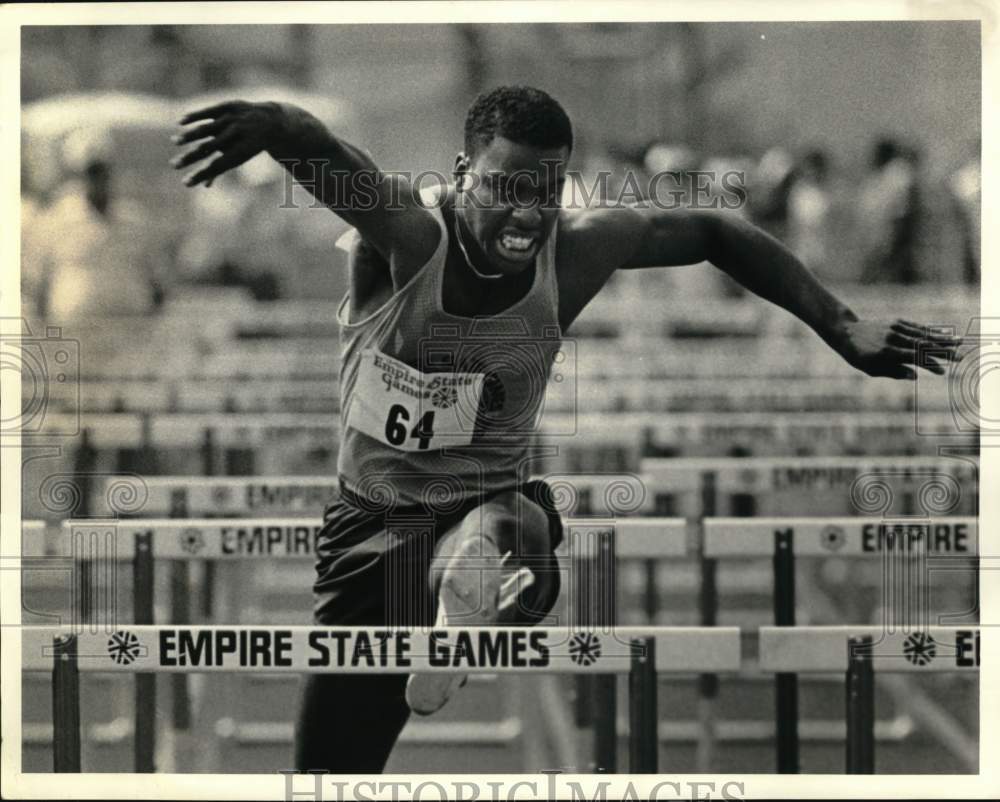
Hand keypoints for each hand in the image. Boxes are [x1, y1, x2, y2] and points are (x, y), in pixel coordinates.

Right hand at [171, 100, 286, 187]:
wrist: (270, 121)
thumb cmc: (249, 144)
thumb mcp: (240, 156)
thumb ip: (221, 167)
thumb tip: (205, 185)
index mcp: (242, 152)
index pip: (217, 166)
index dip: (201, 175)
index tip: (186, 182)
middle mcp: (238, 135)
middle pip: (209, 149)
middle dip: (190, 158)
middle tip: (173, 165)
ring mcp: (233, 119)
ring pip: (207, 128)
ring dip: (189, 136)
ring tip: (175, 142)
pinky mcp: (229, 106)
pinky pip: (208, 111)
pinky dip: (194, 116)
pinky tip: (180, 122)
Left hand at [835, 318, 963, 379]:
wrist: (847, 332)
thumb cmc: (859, 356)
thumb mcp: (872, 369)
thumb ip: (894, 372)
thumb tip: (916, 376)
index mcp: (886, 353)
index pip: (912, 359)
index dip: (928, 365)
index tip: (943, 371)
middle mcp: (892, 339)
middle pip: (922, 346)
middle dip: (942, 352)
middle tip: (960, 357)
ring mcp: (895, 329)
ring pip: (922, 334)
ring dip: (942, 339)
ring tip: (959, 342)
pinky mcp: (896, 322)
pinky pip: (916, 328)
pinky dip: (931, 331)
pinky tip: (944, 334)